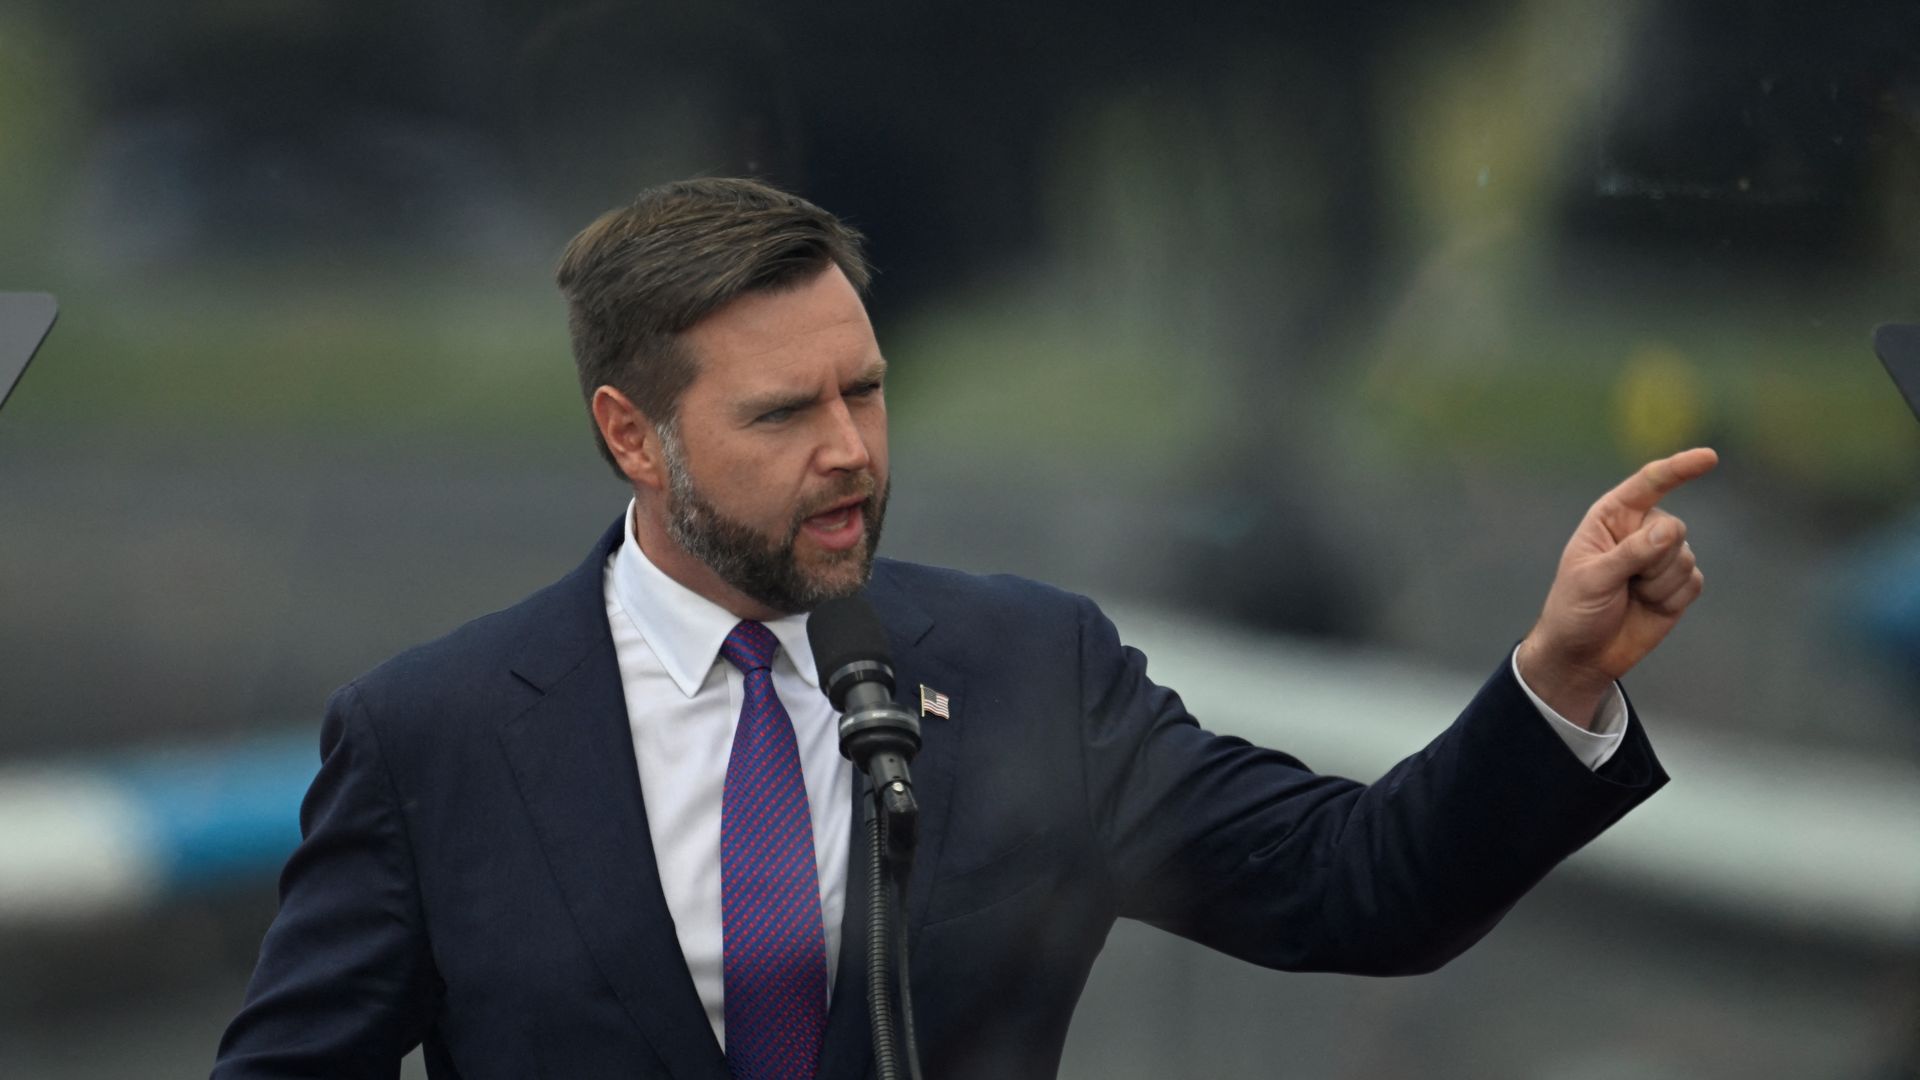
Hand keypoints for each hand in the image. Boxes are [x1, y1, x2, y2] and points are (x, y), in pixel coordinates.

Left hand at [1516, 447, 1717, 727]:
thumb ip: (1631, 553)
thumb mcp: (1593, 579)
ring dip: (1659, 584)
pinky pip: (1694, 582)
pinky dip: (1672, 599)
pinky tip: (1648, 607)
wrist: (1583, 653)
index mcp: (1612, 517)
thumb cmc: (1575, 609)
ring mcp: (1662, 557)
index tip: (1709, 458)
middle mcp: (1640, 531)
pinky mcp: (1678, 584)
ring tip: (1631, 596)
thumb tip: (1671, 529)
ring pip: (1686, 557)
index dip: (1679, 469)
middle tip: (1622, 583)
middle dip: (1653, 561)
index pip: (1648, 484)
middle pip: (1673, 529)